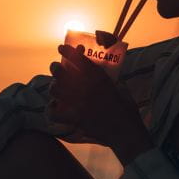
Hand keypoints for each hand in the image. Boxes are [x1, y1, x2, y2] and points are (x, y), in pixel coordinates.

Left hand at [48, 45, 152, 163]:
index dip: (67, 51)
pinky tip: (54, 106)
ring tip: (55, 85)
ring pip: (56, 90)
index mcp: (99, 78)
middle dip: (56, 68)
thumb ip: (108, 79)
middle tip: (55, 66)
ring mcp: (78, 104)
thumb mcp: (120, 87)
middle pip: (62, 73)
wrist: (126, 131)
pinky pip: (55, 113)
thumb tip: (99, 73)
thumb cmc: (127, 108)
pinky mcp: (75, 119)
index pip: (79, 60)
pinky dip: (52, 109)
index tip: (61, 47)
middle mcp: (86, 88)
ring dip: (53, 86)